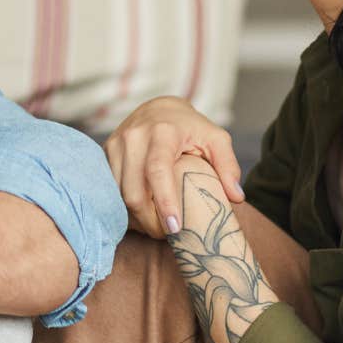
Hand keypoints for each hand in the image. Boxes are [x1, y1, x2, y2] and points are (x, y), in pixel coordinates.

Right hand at [105, 96, 245, 238]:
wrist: (158, 108)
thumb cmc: (191, 127)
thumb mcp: (216, 138)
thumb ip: (228, 165)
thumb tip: (236, 198)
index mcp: (162, 132)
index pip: (157, 170)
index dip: (164, 201)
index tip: (174, 228)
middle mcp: (134, 136)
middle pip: (133, 190)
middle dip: (149, 220)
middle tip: (167, 235)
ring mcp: (116, 144)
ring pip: (119, 194)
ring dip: (136, 217)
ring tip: (155, 226)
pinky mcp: (106, 153)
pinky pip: (111, 189)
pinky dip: (124, 208)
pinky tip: (141, 215)